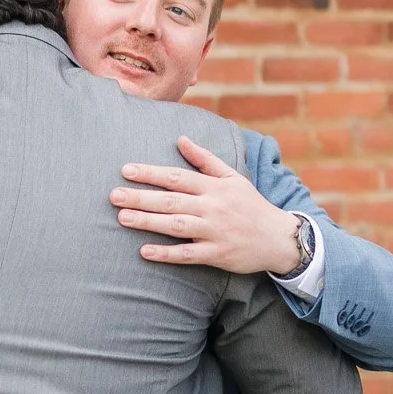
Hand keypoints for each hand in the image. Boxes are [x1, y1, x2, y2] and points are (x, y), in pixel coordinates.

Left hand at [111, 136, 302, 274]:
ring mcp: (214, 231)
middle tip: (113, 195)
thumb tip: (181, 139)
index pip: (177, 177)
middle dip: (140, 197)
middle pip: (171, 200)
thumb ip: (205, 159)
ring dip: (148, 222)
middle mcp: (212, 207)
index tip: (126, 170)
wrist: (279, 238)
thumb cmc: (251, 205)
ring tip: (122, 218)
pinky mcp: (216, 254)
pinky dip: (166, 254)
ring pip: (176, 225)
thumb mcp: (232, 177)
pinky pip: (188, 254)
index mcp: (214, 187)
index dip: (150, 173)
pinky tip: (145, 252)